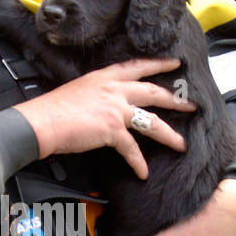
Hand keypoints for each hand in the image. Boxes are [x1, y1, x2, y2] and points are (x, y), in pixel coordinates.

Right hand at [17, 58, 195, 179]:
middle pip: (153, 92)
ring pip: (151, 121)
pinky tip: (143, 172)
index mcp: (105, 77)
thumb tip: (104, 104)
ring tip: (181, 144)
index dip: (158, 64)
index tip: (174, 63)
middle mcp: (114, 89)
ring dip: (169, 135)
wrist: (43, 121)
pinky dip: (138, 162)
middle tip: (192, 105)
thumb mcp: (79, 89)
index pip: (137, 66)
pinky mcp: (112, 129)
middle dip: (175, 100)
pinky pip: (132, 148)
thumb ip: (97, 93)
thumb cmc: (53, 109)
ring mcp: (115, 108)